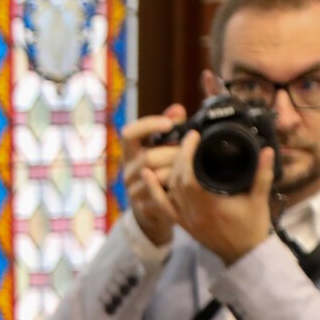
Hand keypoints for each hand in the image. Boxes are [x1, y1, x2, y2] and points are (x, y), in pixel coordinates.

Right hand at [119, 105, 185, 246]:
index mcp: (129, 153)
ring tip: (192, 167)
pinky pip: (161, 196)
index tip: (168, 124)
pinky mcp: (143, 207)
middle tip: (190, 152)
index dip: (147, 126)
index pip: (128, 134)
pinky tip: (187, 184)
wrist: (152, 210)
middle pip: (147, 157)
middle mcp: (127, 171)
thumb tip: (177, 109)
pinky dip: (176, 189)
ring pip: (155, 177)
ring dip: (176, 171)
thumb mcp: (160, 149)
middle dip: (172, 153)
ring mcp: (133, 191)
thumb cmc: (160, 172)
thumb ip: (168, 128)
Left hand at [165, 130, 275, 263]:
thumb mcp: (259, 200)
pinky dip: (153, 190)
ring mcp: (185, 219)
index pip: (189, 176)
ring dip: (170, 169)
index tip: (193, 137)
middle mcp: (194, 213)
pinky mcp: (182, 224)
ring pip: (169, 191)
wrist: (244, 255)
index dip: (187, 154)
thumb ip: (263, 174)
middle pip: (177, 180)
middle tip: (188, 140)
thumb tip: (268, 150)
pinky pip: (162, 207)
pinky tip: (146, 175)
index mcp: (211, 206)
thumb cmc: (252, 228)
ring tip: (177, 151)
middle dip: (180, 157)